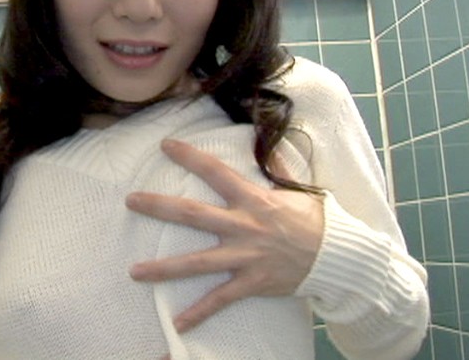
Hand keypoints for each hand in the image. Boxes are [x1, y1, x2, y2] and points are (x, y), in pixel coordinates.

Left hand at [126, 139, 324, 332]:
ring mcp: (245, 256)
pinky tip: (178, 324)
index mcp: (252, 199)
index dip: (190, 157)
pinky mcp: (252, 283)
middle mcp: (244, 226)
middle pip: (193, 214)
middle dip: (159, 207)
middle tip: (131, 201)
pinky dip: (199, 313)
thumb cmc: (314, 220)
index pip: (215, 171)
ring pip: (197, 263)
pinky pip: (221, 300)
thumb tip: (266, 143)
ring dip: (164, 268)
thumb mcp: (294, 189)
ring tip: (134, 272)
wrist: (337, 256)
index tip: (165, 145)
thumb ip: (275, 168)